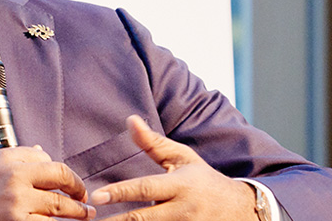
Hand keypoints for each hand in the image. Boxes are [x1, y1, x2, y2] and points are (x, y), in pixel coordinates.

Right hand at [0, 146, 96, 220]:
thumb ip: (13, 159)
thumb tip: (41, 152)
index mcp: (6, 158)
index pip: (47, 159)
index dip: (61, 172)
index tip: (68, 182)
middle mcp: (15, 177)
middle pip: (61, 177)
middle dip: (78, 189)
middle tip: (85, 198)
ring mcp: (18, 203)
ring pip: (61, 206)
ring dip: (78, 212)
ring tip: (86, 215)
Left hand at [88, 116, 255, 220]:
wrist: (241, 210)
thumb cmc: (203, 179)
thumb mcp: (182, 157)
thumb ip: (153, 143)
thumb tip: (130, 120)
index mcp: (179, 185)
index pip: (145, 188)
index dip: (120, 192)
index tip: (97, 195)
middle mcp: (182, 210)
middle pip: (143, 219)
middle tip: (90, 219)